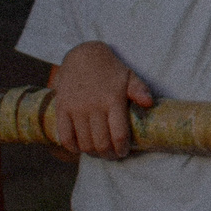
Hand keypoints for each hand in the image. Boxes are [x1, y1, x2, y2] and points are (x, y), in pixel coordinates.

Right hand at [50, 41, 155, 157]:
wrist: (83, 55)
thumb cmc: (110, 69)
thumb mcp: (129, 76)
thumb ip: (139, 90)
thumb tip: (149, 103)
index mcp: (113, 100)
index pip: (119, 134)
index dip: (122, 148)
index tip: (123, 153)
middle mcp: (94, 106)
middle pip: (101, 143)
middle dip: (108, 154)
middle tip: (112, 155)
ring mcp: (76, 108)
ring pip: (84, 142)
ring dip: (92, 153)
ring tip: (98, 152)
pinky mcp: (62, 108)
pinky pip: (65, 136)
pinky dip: (72, 147)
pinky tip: (79, 149)